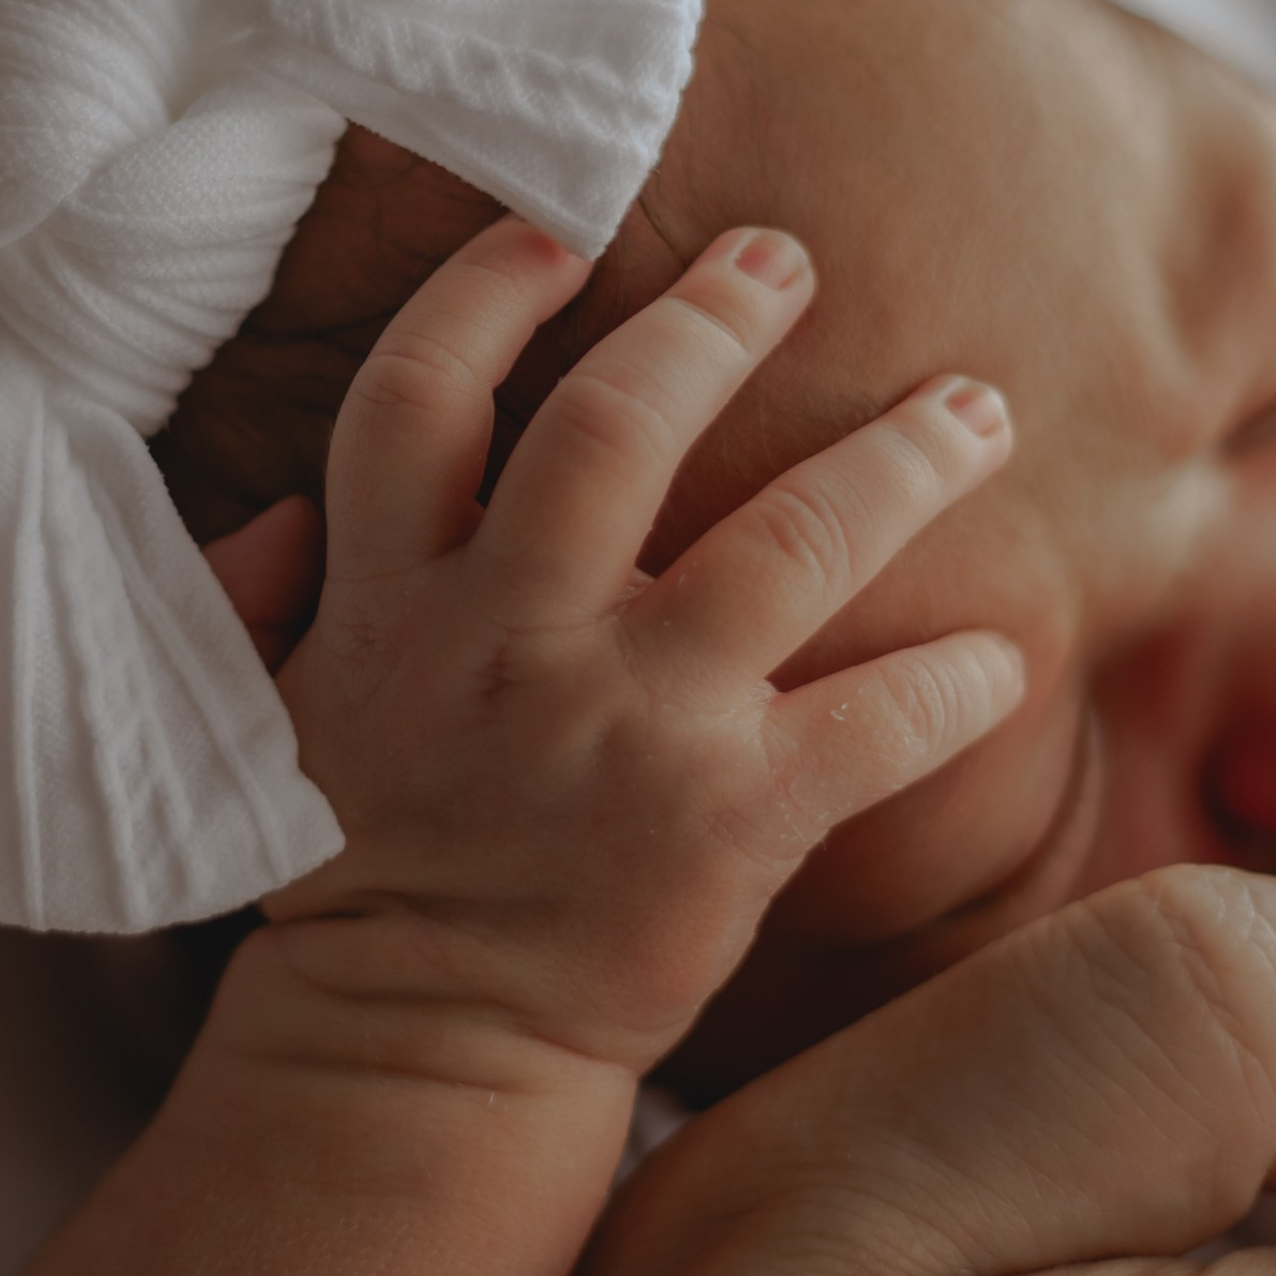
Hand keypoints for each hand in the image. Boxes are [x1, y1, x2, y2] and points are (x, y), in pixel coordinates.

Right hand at [262, 216, 1024, 1065]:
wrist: (420, 1046)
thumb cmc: (361, 867)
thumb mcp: (269, 715)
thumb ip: (267, 594)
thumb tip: (287, 502)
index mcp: (390, 600)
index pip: (420, 397)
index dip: (485, 293)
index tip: (557, 229)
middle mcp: (510, 641)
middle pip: (615, 427)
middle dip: (711, 320)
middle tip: (784, 256)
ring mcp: (629, 729)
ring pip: (787, 544)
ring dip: (898, 461)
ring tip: (972, 407)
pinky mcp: (730, 825)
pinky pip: (870, 727)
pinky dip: (952, 685)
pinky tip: (1008, 655)